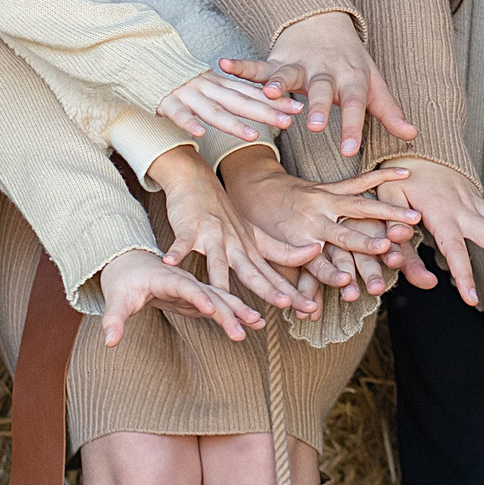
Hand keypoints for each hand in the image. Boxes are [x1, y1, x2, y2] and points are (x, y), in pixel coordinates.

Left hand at [96, 248, 257, 344]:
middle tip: (243, 328)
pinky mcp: (197, 295)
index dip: (195, 297)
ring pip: (221, 296)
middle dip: (227, 310)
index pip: (182, 287)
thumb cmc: (123, 282)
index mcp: (164, 277)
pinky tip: (253, 321)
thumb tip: (109, 342)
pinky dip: (237, 311)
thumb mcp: (115, 299)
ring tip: (259, 322)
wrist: (132, 263)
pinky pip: (221, 302)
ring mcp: (193, 287)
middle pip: (208, 293)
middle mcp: (184, 280)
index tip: (209, 308)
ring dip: (239, 309)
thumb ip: (113, 320)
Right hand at [146, 146, 318, 316]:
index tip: (311, 306)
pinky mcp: (190, 227)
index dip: (291, 290)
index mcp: (251, 247)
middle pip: (253, 272)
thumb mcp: (252, 233)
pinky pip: (182, 242)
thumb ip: (277, 251)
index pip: (275, 272)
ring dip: (220, 281)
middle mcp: (235, 243)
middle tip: (287, 305)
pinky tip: (170, 262)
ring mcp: (213, 235)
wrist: (196, 179)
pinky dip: (176, 252)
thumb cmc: (223, 212)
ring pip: (218, 262)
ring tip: (220, 304)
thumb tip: (313, 254)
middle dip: (269, 290)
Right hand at [154, 68, 300, 142]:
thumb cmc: (182, 80)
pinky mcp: (167, 102)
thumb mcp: (211, 84)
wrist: (145, 62)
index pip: (252, 92)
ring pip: (213, 110)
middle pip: (240, 101)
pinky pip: (178, 114)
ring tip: (253, 136)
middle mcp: (208, 87)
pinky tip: (201, 135)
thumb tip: (264, 103)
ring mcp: (188, 94)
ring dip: (234, 124)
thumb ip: (233, 93)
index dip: (275, 100)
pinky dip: (189, 123)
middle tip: (288, 122)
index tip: (297, 108)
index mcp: (220, 83)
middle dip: (265, 112)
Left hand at [218, 147, 419, 305]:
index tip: (346, 283)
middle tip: (387, 250)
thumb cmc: (264, 230)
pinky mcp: (331, 187)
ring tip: (413, 219)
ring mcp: (323, 201)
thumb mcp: (273, 258)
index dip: (330, 275)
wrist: (254, 190)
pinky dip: (382, 178)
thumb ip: (297, 284)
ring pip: (359, 207)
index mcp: (298, 243)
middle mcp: (314, 222)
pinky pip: (359, 182)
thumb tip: (308, 317)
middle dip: (366, 244)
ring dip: (387, 212)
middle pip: (344, 236)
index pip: (317, 265)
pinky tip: (405, 173)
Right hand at [221, 10, 416, 158]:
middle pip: (322, 90)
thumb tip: (412, 134)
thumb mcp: (373, 83)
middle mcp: (325, 71)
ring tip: (271, 95)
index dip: (352, 126)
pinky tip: (224, 65)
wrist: (325, 21)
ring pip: (289, 75)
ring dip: (279, 84)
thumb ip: (389, 111)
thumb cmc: (352, 61)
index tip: (349, 150)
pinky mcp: (277, 60)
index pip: (355, 105)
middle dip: (317, 107)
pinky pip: (258, 64)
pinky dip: (242, 65)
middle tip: (311, 127)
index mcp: (351, 79)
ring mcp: (299, 64)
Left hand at [379, 158, 483, 307]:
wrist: (412, 151)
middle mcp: (463, 208)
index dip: (462, 274)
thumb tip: (421, 274)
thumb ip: (401, 244)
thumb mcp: (388, 210)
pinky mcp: (481, 200)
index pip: (453, 250)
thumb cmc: (398, 183)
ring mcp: (475, 202)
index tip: (472, 298)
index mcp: (439, 213)